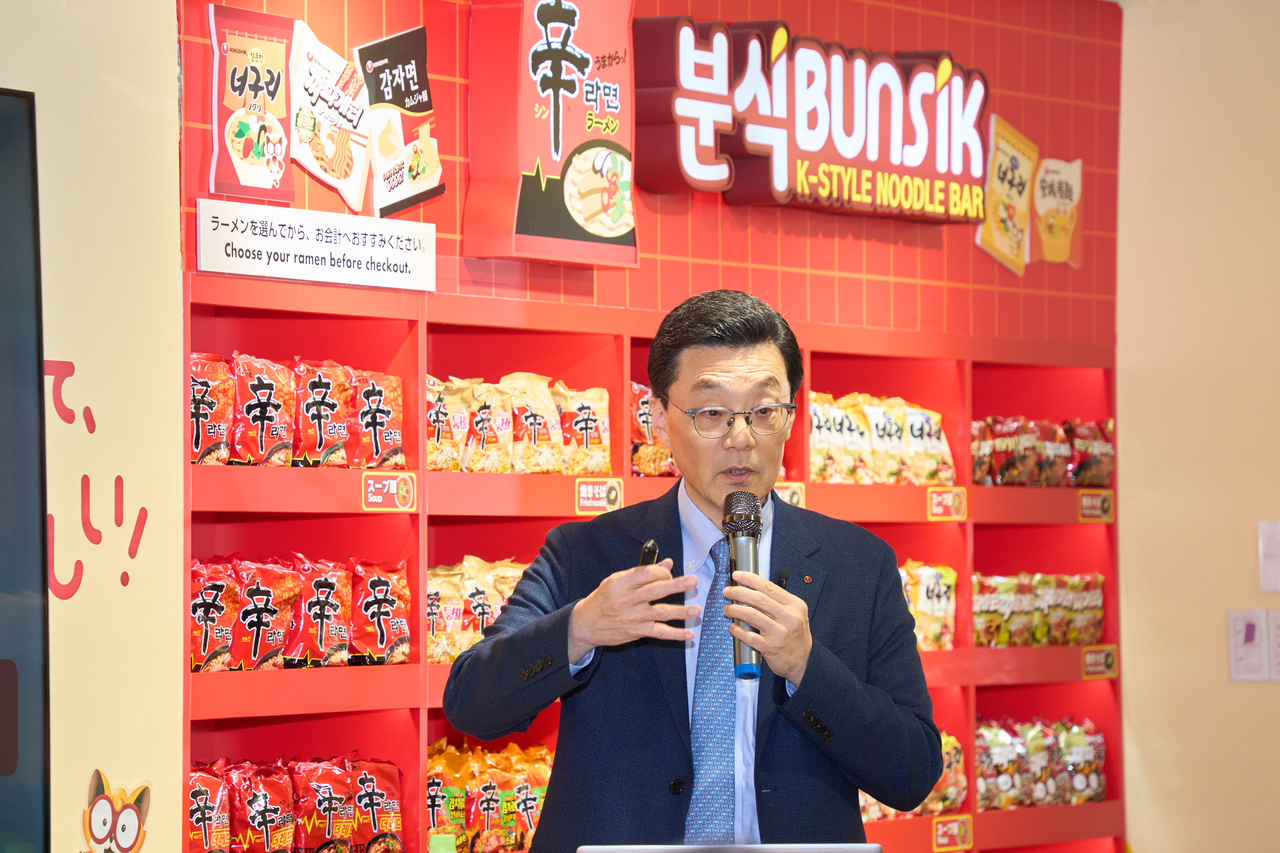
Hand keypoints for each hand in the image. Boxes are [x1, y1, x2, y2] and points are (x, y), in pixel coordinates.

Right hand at [567, 560, 699, 662]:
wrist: (586, 624)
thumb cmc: (604, 599)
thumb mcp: (617, 580)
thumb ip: (642, 572)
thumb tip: (667, 563)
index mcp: (621, 583)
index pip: (645, 574)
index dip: (661, 571)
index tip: (670, 571)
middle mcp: (627, 600)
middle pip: (655, 591)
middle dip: (676, 586)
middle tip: (693, 582)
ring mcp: (633, 617)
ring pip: (660, 613)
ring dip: (680, 612)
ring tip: (696, 610)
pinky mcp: (637, 632)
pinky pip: (659, 633)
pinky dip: (675, 635)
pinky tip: (688, 635)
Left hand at [723, 571, 812, 684]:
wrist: (803, 662)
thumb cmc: (795, 636)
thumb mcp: (796, 614)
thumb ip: (779, 602)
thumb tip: (753, 588)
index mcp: (795, 605)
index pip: (769, 587)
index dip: (750, 579)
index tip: (737, 575)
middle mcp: (789, 617)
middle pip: (758, 599)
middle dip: (738, 592)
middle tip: (727, 592)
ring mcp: (779, 633)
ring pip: (751, 615)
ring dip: (734, 610)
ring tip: (727, 609)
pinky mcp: (770, 647)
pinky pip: (748, 636)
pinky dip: (737, 630)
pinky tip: (732, 627)